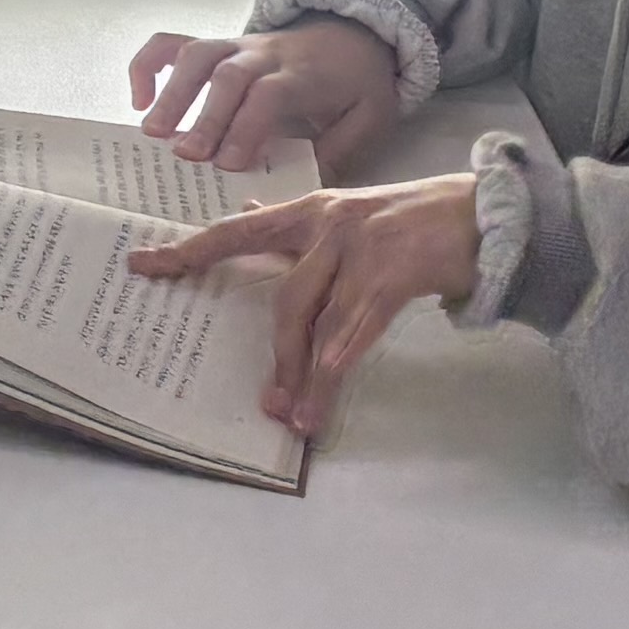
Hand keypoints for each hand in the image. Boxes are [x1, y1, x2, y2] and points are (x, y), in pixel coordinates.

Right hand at [124, 15, 405, 171]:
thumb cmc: (358, 85)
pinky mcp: (217, 45)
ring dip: (171, 92)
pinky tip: (138, 100)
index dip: (246, 125)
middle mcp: (264, 55)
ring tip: (151, 133)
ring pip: (196, 54)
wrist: (354, 34)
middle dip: (204, 115)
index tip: (229, 164)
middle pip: (227, 75)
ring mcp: (236, 46)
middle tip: (186, 156)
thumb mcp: (370, 120)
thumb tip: (302, 190)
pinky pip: (173, 43)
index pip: (268, 94)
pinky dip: (148, 66)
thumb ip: (340, 152)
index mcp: (303, 76)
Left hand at [129, 176, 486, 439]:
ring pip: (318, 324)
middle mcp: (328, 225)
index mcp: (311, 210)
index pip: (237, 232)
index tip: (143, 266)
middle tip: (265, 403)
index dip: (189, 250)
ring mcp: (361, 248)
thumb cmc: (414, 217)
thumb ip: (300, 225)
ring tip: (295, 418)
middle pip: (286, 299)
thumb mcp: (349, 212)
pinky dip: (335, 370)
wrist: (485, 212)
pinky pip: (355, 333)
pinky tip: (322, 399)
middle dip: (278, 357)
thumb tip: (251, 214)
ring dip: (305, 378)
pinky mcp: (394, 272)